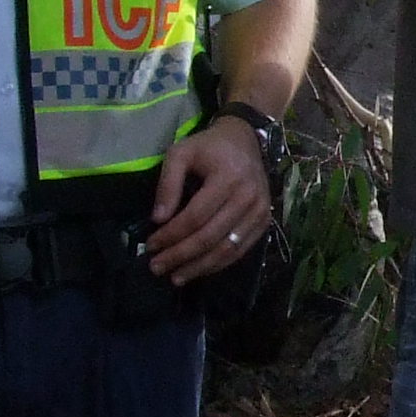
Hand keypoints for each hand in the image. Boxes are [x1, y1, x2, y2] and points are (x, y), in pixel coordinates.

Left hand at [145, 116, 272, 286]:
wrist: (246, 139)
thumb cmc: (209, 147)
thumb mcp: (181, 153)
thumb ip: (168, 184)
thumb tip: (158, 220)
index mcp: (228, 178)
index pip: (195, 217)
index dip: (171, 235)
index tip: (150, 245)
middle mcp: (248, 197)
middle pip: (210, 237)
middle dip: (180, 256)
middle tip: (157, 267)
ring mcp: (260, 212)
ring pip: (226, 250)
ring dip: (199, 267)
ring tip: (175, 277)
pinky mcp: (265, 222)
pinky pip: (240, 250)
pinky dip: (218, 264)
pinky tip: (199, 269)